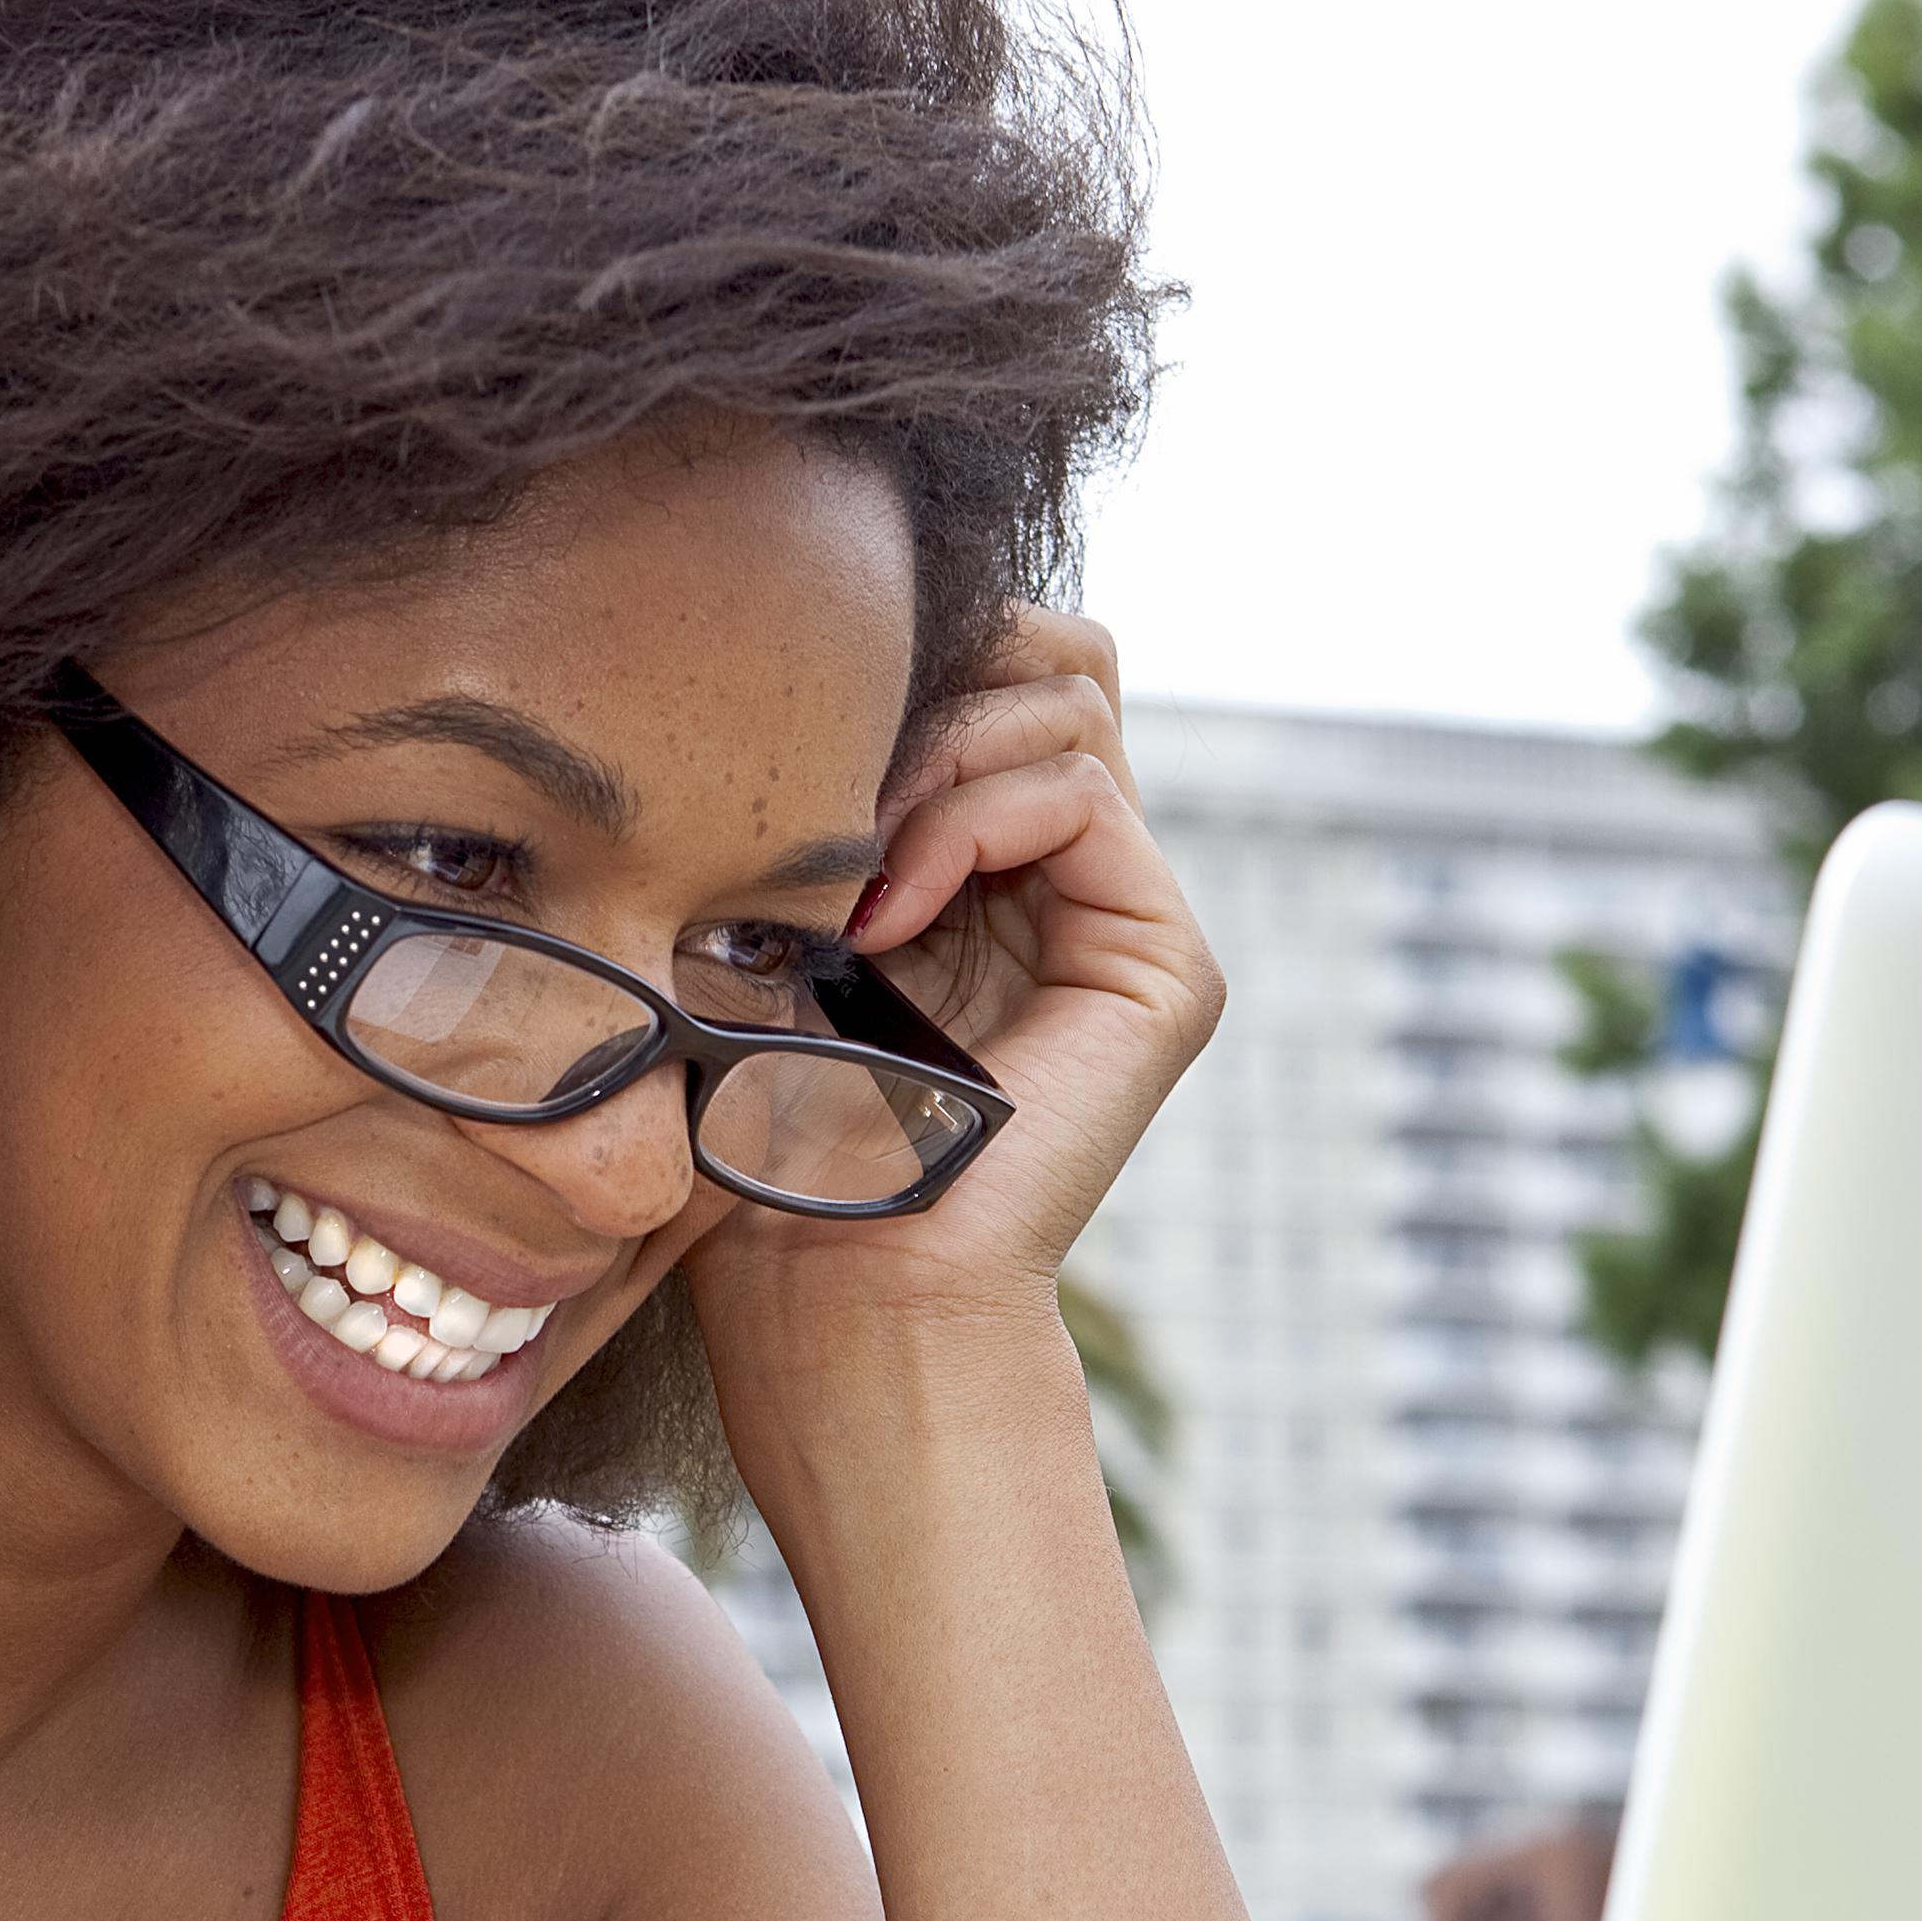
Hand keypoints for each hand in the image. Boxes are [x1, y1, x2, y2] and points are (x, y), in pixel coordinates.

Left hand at [680, 607, 1215, 1365]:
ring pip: (1069, 696)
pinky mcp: (1163, 966)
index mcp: (986, 861)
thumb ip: (829, 784)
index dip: (910, 654)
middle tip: (828, 775)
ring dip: (934, 750)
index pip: (1001, 660)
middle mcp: (1072, 877)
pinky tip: (881, 915)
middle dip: (937, 671)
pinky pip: (1080, 789)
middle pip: (1054, 651)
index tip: (792, 734)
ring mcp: (1127, 917)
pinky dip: (967, 818)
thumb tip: (822, 637)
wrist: (824, 1284)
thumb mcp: (767, 909)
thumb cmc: (758, 1124)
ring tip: (845, 869)